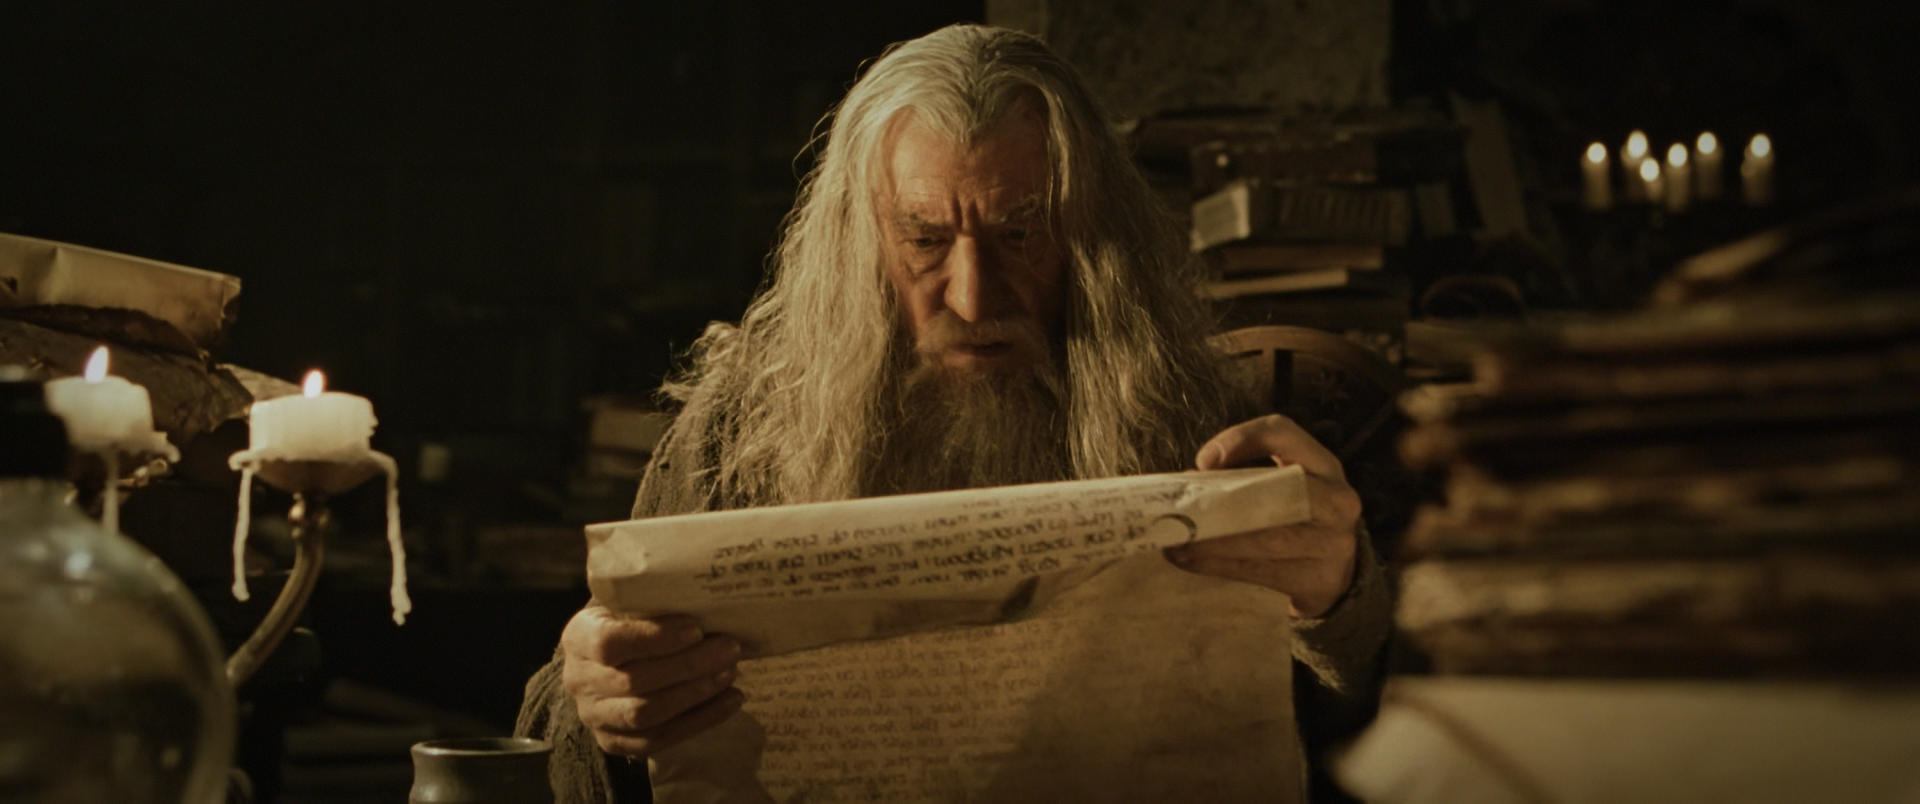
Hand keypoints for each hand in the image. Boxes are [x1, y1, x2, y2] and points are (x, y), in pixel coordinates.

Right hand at [560, 606, 744, 757]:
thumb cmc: (623, 624)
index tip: (695, 629)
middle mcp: (580, 680)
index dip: (654, 638)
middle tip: (729, 648)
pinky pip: (659, 740)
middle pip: (634, 681)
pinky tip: (731, 699)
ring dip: (696, 694)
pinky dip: (701, 720)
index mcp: (579, 637)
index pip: (609, 643)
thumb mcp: (626, 604)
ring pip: (646, 714)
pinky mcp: (615, 742)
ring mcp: (595, 716)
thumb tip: (707, 593)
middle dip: (688, 666)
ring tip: (730, 672)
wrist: (600, 667)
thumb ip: (652, 599)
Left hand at [1166, 414, 1361, 617]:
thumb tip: (1187, 482)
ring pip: (1265, 540)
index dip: (1241, 439)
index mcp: (1324, 465)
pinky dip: (1217, 566)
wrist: (1339, 573)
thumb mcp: (1287, 485)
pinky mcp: (1318, 580)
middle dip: (1221, 505)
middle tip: (1179, 513)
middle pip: (1275, 495)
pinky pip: (1259, 572)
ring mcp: (1332, 544)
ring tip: (1174, 542)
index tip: (1203, 461)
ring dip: (1211, 542)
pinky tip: (1188, 560)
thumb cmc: (1298, 516)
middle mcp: (1336, 501)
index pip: (1282, 433)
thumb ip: (1247, 477)